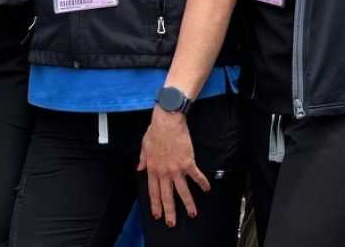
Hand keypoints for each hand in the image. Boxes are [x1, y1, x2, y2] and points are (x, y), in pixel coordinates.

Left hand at [136, 107, 210, 226]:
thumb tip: (139, 168)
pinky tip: (206, 189)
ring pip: (182, 191)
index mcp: (152, 169)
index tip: (157, 214)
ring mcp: (176, 169)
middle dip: (169, 211)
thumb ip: (142, 159)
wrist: (168, 122)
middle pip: (167, 196)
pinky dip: (202, 183)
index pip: (153, 191)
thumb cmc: (155, 131)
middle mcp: (164, 172)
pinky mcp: (188, 162)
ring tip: (192, 213)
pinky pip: (196, 176)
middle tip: (172, 223)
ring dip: (187, 203)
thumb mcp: (144, 146)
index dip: (155, 204)